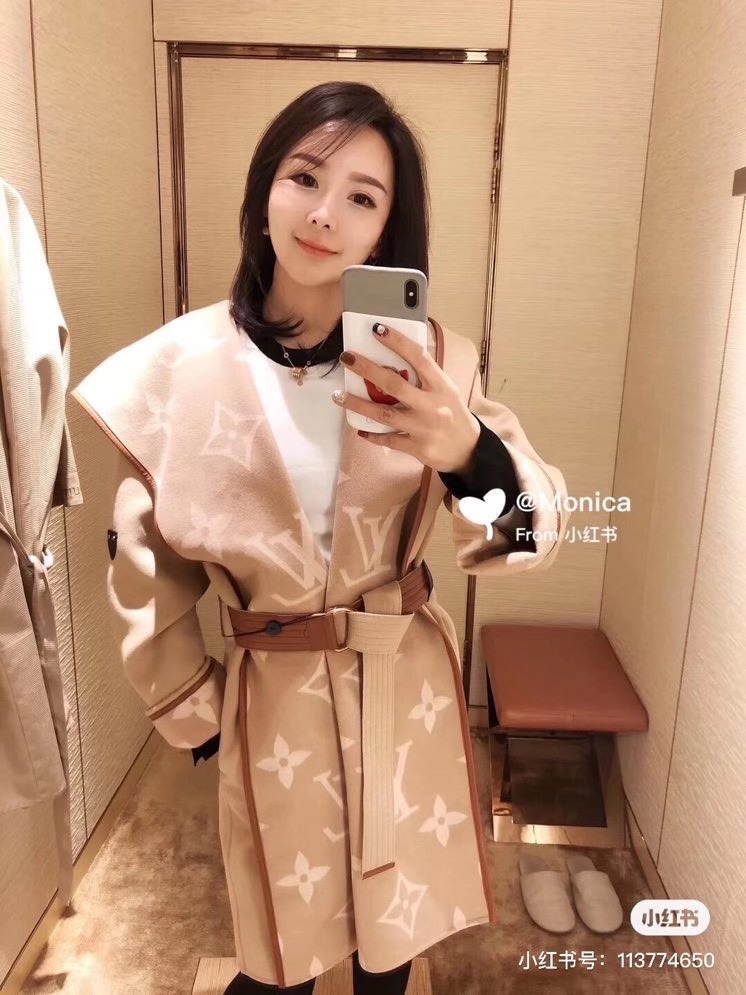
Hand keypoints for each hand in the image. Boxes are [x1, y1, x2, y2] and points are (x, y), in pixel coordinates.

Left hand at [332, 322, 479, 475]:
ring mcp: (423, 428)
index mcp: (442, 386)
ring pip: (384, 414)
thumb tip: (395, 355)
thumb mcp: (447, 390)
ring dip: (358, 404)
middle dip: (367, 369)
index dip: (398, 342)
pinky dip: (372, 435)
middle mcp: (432, 405)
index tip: (377, 329)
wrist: (469, 450)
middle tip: (346, 358)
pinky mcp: (417, 448)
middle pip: (394, 384)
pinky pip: (389, 439)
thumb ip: (426, 376)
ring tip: (338, 395)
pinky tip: (359, 428)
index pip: (419, 357)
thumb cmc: (454, 414)